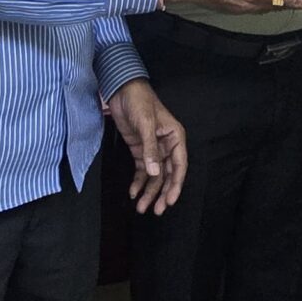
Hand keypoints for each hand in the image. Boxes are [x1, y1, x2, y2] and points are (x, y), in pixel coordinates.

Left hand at [109, 80, 186, 213]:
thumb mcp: (146, 124)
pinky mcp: (140, 151)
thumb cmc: (140, 102)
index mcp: (175, 138)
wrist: (122, 90)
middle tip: (156, 210)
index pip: (179, 166)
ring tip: (141, 208)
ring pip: (154, 176)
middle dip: (161, 193)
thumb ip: (150, 149)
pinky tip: (133, 193)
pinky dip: (138, 182)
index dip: (175, 185)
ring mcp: (153, 150)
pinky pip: (142, 171)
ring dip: (149, 191)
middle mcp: (167, 146)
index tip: (169, 200)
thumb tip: (154, 173)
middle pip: (167, 175)